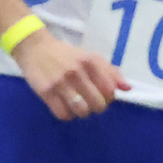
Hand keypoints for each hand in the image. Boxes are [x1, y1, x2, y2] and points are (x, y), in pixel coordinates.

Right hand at [12, 26, 126, 120]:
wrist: (35, 48)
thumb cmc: (66, 55)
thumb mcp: (90, 57)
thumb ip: (110, 71)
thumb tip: (127, 88)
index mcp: (90, 61)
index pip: (110, 90)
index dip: (108, 97)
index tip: (101, 94)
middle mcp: (77, 71)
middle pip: (98, 104)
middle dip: (96, 106)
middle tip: (89, 101)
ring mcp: (60, 83)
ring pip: (82, 111)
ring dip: (82, 112)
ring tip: (77, 104)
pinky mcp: (46, 92)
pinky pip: (63, 114)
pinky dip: (67, 114)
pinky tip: (64, 105)